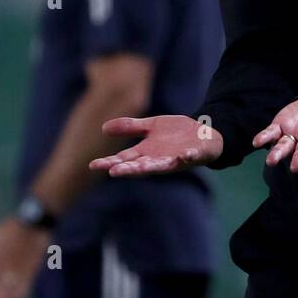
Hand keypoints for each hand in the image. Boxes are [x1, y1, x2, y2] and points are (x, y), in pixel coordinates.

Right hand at [88, 114, 222, 176]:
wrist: (204, 132)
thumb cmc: (175, 133)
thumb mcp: (151, 126)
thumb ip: (130, 128)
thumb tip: (103, 128)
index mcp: (146, 153)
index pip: (124, 159)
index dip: (109, 162)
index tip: (93, 165)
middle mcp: (159, 159)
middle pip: (140, 166)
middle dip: (128, 169)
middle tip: (113, 171)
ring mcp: (176, 159)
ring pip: (162, 166)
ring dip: (153, 167)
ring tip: (141, 167)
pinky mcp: (195, 155)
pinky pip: (191, 158)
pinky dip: (187, 157)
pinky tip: (184, 156)